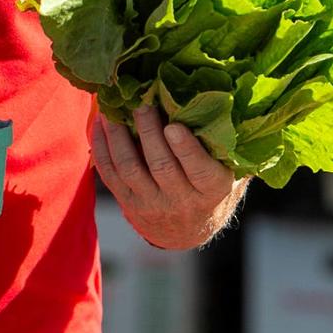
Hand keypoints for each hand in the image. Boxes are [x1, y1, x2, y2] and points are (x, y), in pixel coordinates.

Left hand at [92, 106, 246, 249]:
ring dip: (119, 136)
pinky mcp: (127, 202)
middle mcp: (181, 201)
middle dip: (148, 132)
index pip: (199, 170)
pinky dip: (101, 147)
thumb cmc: (213, 187)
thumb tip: (230, 102)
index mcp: (212, 190)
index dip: (185, 149)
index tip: (173, 126)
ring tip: (114, 109)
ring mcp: (151, 204)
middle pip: (160, 166)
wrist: (187, 230)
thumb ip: (229, 146)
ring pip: (130, 168)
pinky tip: (100, 124)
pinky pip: (109, 174)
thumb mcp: (233, 172)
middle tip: (141, 103)